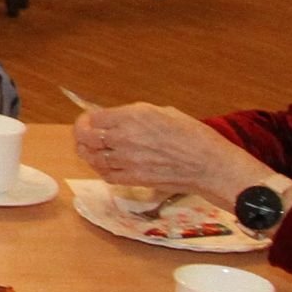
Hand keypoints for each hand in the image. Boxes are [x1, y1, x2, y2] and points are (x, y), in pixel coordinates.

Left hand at [74, 103, 267, 204]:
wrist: (210, 165)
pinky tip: (107, 165)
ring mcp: (127, 160)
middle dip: (81, 136)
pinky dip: (102, 170)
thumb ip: (135, 115)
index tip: (89, 121)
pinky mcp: (133, 178)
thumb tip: (115, 117)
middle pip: (85, 138)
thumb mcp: (163, 112)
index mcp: (133, 116)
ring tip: (93, 150)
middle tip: (85, 136)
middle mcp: (125, 137)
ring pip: (92, 158)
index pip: (93, 118)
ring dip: (89, 153)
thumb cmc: (193, 136)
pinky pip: (106, 175)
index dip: (87, 120)